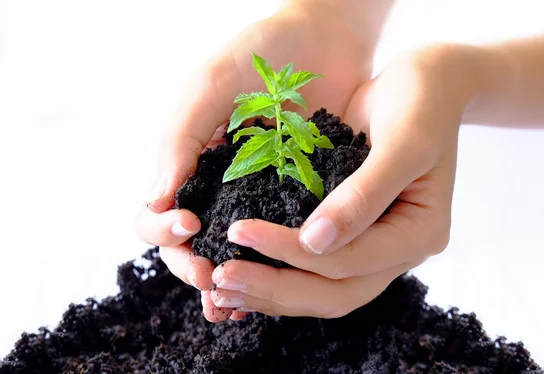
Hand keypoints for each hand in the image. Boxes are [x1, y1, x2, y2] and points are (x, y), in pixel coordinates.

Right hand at [135, 2, 380, 321]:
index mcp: (189, 162)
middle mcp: (219, 184)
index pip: (156, 212)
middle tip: (213, 279)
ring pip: (233, 250)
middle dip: (193, 267)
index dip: (162, 231)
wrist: (327, 36)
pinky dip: (273, 264)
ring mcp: (258, 194)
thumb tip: (154, 201)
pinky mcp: (299, 196)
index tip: (189, 227)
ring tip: (238, 305)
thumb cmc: (262, 52)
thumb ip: (181, 138)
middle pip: (190, 244)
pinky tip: (277, 282)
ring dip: (229, 281)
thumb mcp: (211, 85)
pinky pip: (280, 237)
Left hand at [209, 45, 476, 317]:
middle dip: (276, 289)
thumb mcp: (401, 141)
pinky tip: (245, 268)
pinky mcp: (353, 235)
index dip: (292, 252)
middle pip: (334, 293)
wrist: (425, 87)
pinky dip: (279, 271)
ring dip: (272, 292)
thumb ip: (362, 194)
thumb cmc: (420, 102)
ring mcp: (377, 248)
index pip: (349, 261)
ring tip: (222, 286)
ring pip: (322, 290)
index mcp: (420, 234)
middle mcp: (399, 252)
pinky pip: (315, 268)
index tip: (240, 231)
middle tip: (221, 278)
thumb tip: (313, 242)